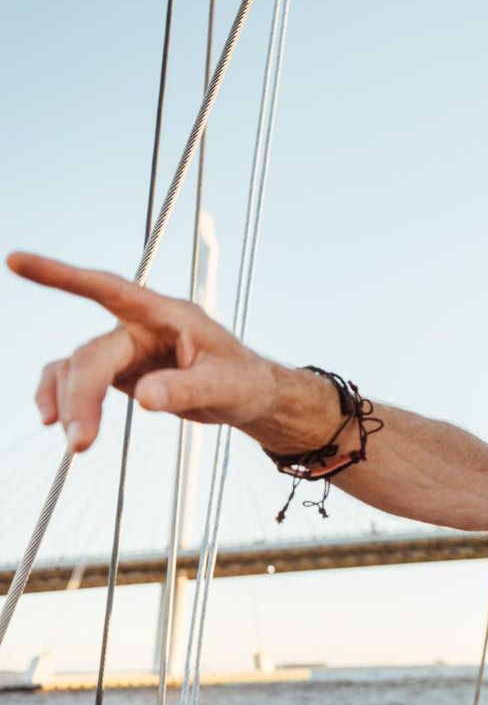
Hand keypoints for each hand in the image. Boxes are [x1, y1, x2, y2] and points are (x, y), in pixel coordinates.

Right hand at [8, 251, 276, 451]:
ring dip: (69, 403)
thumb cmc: (243, 380)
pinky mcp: (119, 371)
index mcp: (166, 316)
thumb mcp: (225, 386)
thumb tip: (144, 396)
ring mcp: (125, 349)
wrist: (248, 394)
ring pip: (76, 368)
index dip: (64, 276)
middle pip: (92, 354)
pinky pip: (76, 379)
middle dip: (81, 396)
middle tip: (81, 443)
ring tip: (78, 443)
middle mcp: (139, 327)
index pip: (109, 289)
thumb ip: (186, 389)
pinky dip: (63, 398)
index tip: (16, 261)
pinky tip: (58, 422)